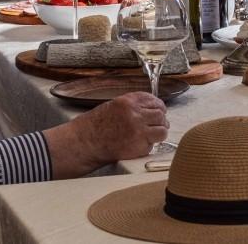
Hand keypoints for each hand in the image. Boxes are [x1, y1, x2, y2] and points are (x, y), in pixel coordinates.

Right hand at [45, 92, 168, 176]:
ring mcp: (138, 131)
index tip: (159, 112)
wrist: (85, 142)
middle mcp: (135, 114)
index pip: (154, 101)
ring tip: (150, 137)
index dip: (159, 107)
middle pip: (161, 115)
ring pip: (162, 131)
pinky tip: (136, 145)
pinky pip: (151, 146)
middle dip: (161, 121)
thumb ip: (133, 106)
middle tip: (157, 126)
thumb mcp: (114, 106)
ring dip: (158, 134)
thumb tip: (153, 109)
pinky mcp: (138, 147)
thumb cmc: (96, 125)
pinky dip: (147, 146)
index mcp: (129, 101)